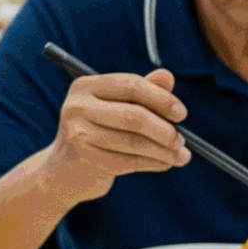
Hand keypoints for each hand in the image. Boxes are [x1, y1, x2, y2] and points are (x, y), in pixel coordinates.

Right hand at [41, 67, 189, 201]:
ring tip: (180, 155)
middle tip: (182, 139)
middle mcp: (77, 107)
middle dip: (165, 129)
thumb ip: (141, 91)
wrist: (64, 172)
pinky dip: (154, 163)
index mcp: (85, 86)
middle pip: (134, 116)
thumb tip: (167, 76)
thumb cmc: (97, 132)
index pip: (131, 86)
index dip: (161, 99)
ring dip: (165, 151)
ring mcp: (79, 134)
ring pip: (135, 142)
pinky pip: (130, 162)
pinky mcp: (86, 160)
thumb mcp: (114, 107)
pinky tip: (165, 164)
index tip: (182, 113)